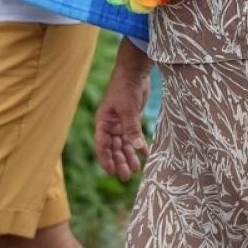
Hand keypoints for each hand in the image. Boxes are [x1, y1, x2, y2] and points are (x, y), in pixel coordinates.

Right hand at [94, 58, 150, 180]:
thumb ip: (132, 128)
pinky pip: (134, 137)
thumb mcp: (128, 109)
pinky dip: (139, 146)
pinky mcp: (131, 119)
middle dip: (119, 161)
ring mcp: (121, 122)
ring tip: (136, 169)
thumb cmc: (126, 88)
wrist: (135, 72)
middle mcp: (110, 124)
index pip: (101, 145)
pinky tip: (146, 154)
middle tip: (127, 176)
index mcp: (103, 122)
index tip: (111, 172)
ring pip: (124, 144)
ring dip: (129, 156)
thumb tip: (137, 147)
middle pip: (113, 148)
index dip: (105, 159)